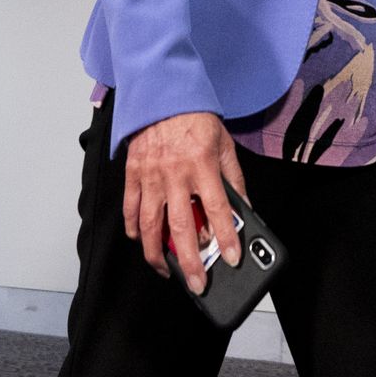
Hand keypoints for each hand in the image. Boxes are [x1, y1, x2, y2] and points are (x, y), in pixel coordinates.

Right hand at [122, 111, 249, 293]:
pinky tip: (140, 241)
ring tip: (167, 270)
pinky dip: (133, 228)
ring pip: (150, 224)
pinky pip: (130, 207)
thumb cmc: (196, 120)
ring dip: (157, 253)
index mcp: (202, 164)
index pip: (217, 209)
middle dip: (190, 260)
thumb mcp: (225, 145)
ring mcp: (150, 175)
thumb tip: (244, 209)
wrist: (162, 93)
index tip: (233, 258)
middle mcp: (175, 173)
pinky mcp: (133, 173)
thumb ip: (234, 179)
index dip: (226, 237)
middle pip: (181, 226)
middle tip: (198, 283)